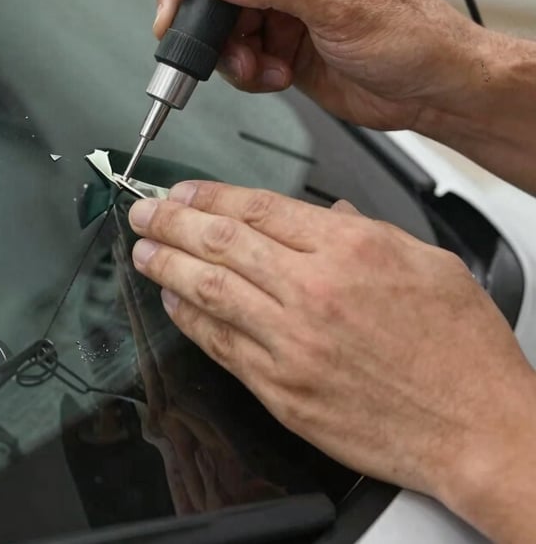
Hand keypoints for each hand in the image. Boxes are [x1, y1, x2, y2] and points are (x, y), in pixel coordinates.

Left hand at [128, 181, 535, 536]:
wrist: (476, 428)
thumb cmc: (459, 349)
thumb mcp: (426, 260)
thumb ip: (366, 230)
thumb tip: (326, 214)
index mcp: (349, 249)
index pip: (256, 207)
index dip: (209, 195)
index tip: (183, 191)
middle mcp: (313, 291)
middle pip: (220, 242)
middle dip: (171, 222)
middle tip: (143, 212)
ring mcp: (291, 343)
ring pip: (208, 290)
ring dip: (166, 266)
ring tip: (142, 250)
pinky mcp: (281, 389)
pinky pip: (220, 345)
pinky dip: (189, 320)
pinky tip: (173, 303)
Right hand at [156, 0, 487, 130]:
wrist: (432, 91)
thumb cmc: (413, 33)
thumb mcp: (342, 2)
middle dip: (199, 7)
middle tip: (183, 30)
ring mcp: (279, 4)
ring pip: (219, 19)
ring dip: (226, 49)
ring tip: (254, 67)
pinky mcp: (277, 42)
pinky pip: (236, 53)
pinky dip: (245, 71)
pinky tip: (274, 76)